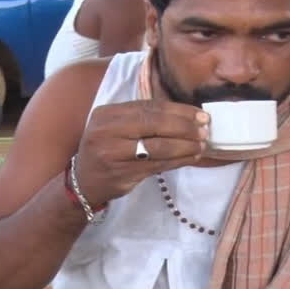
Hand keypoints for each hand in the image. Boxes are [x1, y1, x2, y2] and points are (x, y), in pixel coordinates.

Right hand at [74, 100, 208, 205]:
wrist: (84, 181)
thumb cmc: (106, 150)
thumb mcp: (115, 128)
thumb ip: (142, 119)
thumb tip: (185, 115)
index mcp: (107, 113)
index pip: (148, 107)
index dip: (177, 110)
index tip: (199, 113)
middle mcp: (107, 131)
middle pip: (154, 124)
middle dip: (184, 126)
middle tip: (205, 128)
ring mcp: (113, 153)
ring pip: (158, 146)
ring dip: (185, 144)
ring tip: (201, 143)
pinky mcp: (123, 173)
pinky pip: (157, 164)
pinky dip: (178, 160)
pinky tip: (191, 157)